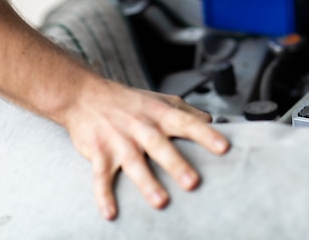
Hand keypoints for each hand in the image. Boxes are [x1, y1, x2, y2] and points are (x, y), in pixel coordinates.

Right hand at [63, 82, 229, 219]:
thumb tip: (211, 121)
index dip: (206, 135)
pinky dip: (104, 195)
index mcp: (160, 114)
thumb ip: (186, 111)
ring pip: (134, 162)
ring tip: (161, 202)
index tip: (223, 148)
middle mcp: (141, 127)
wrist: (85, 95)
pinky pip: (100, 176)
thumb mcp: (160, 100)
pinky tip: (111, 213)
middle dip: (176, 164)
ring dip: (147, 182)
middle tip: (193, 183)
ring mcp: (119, 140)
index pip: (187, 123)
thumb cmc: (129, 101)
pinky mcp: (99, 153)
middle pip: (160, 145)